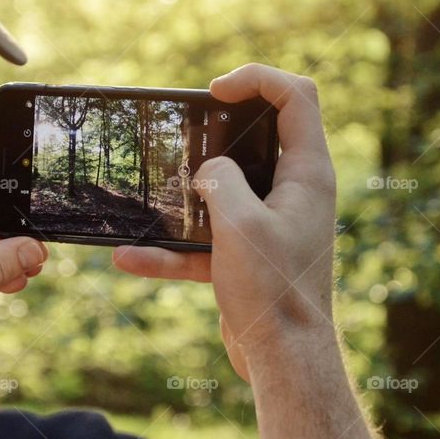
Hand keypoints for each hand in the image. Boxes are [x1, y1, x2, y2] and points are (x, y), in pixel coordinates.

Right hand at [112, 64, 336, 380]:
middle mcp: (296, 191)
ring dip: (189, 189)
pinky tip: (131, 258)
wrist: (284, 360)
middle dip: (220, 127)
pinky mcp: (250, 252)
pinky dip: (175, 246)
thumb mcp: (240, 225)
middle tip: (186, 128)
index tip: (215, 90)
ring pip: (228, 187)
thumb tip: (208, 170)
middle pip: (263, 134)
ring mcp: (272, 222)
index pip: (297, 97)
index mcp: (308, 174)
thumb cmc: (273, 292)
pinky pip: (209, 237)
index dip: (258, 78)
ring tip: (155, 188)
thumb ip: (221, 181)